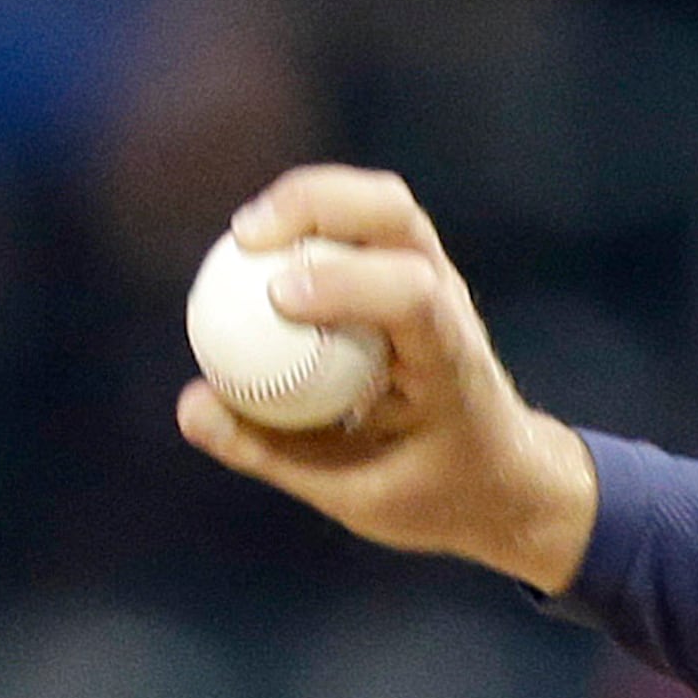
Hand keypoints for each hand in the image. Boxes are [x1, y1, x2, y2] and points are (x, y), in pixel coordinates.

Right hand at [173, 165, 600, 594]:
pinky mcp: (412, 275)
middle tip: (244, 239)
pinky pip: (359, 227)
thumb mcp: (356, 496)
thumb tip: (192, 405)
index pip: (414, 297)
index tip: (277, 297)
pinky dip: (307, 221)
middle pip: (396, 215)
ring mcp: (436, 283)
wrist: (504, 477)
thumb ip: (272, 453)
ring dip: (308, 200)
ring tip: (243, 237)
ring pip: (382, 205)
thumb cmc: (436, 492)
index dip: (345, 283)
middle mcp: (450, 307)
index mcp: (452, 365)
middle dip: (316, 205)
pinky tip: (255, 252)